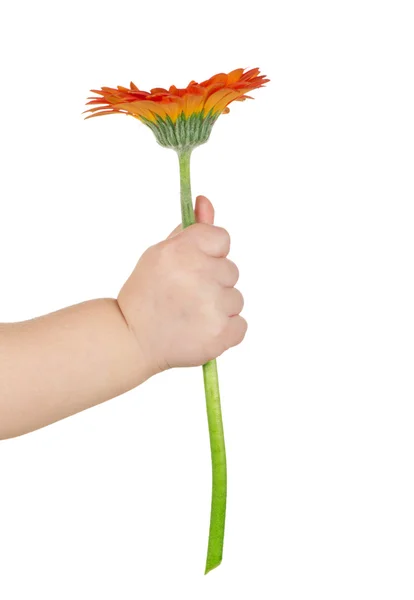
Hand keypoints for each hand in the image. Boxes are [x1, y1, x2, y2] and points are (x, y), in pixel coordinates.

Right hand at [117, 195, 246, 373]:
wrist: (131, 338)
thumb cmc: (146, 294)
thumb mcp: (160, 254)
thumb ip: (190, 230)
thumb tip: (205, 201)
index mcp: (182, 250)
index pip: (222, 238)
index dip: (209, 253)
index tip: (193, 266)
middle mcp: (199, 275)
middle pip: (231, 270)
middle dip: (213, 281)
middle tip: (185, 296)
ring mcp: (212, 306)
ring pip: (236, 298)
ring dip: (219, 307)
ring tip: (190, 315)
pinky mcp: (220, 334)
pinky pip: (240, 325)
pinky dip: (225, 330)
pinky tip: (200, 330)